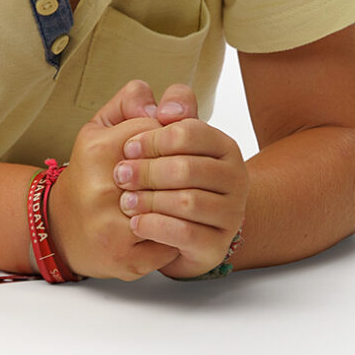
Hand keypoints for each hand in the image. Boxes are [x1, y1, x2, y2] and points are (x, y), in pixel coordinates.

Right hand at [50, 81, 187, 280]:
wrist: (59, 228)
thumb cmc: (89, 173)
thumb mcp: (101, 128)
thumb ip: (131, 101)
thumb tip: (164, 105)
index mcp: (99, 151)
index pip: (160, 133)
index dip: (170, 142)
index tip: (166, 150)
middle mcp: (102, 189)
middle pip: (173, 174)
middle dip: (182, 176)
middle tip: (182, 179)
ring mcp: (113, 228)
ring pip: (175, 212)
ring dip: (184, 208)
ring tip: (183, 204)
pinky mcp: (125, 259)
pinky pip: (171, 245)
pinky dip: (176, 237)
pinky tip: (169, 230)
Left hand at [106, 85, 249, 278]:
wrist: (179, 230)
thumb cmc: (162, 179)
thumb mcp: (149, 139)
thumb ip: (146, 108)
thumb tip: (159, 108)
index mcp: (222, 145)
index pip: (189, 131)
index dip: (153, 138)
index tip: (127, 148)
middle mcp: (234, 177)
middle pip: (186, 168)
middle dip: (146, 172)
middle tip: (119, 177)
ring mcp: (230, 214)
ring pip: (188, 202)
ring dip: (149, 201)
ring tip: (125, 202)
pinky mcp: (217, 245)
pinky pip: (186, 234)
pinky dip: (156, 227)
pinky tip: (136, 223)